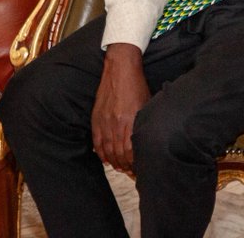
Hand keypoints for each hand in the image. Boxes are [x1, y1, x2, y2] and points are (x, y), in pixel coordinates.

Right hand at [91, 44, 148, 172]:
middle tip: (132, 173)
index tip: (140, 169)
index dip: (135, 163)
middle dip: (126, 166)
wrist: (120, 70)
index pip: (132, 150)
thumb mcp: (147, 104)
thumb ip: (144, 123)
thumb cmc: (137, 87)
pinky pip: (97, 142)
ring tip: (121, 168)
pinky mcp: (96, 119)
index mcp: (131, 120)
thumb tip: (147, 140)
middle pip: (119, 153)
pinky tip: (107, 159)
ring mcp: (104, 122)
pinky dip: (102, 153)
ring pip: (108, 150)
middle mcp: (116, 123)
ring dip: (114, 162)